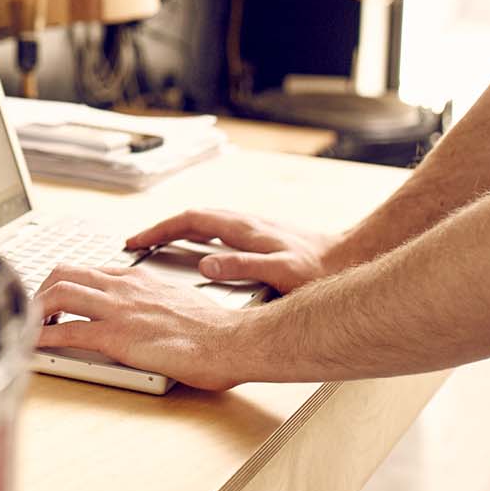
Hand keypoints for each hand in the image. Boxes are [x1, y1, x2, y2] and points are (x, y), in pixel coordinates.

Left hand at [34, 265, 246, 389]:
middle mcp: (123, 288)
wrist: (229, 340)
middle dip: (42, 289)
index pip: (90, 271)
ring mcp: (117, 310)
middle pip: (65, 274)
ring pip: (59, 294)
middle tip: (35, 310)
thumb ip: (156, 301)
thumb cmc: (214, 329)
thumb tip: (149, 313)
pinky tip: (32, 346)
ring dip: (36, 310)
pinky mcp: (116, 337)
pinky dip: (43, 338)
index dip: (66, 283)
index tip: (57, 297)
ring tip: (26, 325)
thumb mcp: (179, 300)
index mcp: (139, 279)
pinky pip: (67, 334)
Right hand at [127, 209, 334, 293]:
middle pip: (193, 218)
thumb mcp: (280, 272)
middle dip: (161, 229)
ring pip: (206, 222)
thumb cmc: (321, 269)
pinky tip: (199, 251)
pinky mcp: (262, 236)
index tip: (135, 241)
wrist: (354, 256)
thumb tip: (206, 265)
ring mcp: (254, 228)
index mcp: (244, 229)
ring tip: (159, 245)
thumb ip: (242, 267)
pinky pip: (218, 231)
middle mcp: (246, 223)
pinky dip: (198, 236)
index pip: (190, 221)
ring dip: (178, 230)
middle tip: (137, 243)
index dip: (159, 230)